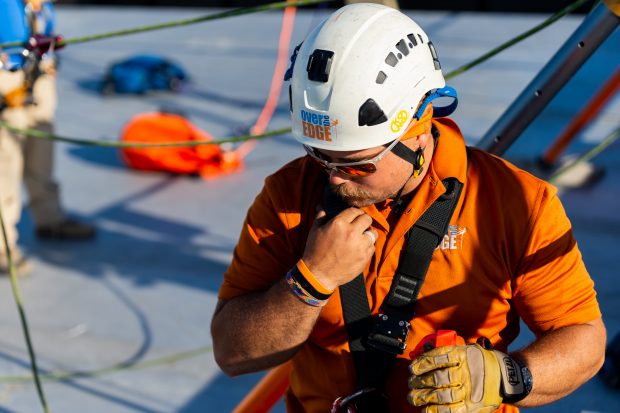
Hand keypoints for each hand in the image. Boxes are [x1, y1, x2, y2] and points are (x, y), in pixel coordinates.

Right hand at [302, 206, 375, 290]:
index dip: (354, 213)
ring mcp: (360, 245)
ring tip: (360, 238)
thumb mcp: (315, 230)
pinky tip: (358, 249)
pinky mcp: (365, 257)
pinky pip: (372, 247)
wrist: (319, 274)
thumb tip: (322, 205)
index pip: (354, 210)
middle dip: (363, 221)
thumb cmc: (315, 251)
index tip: (353, 216)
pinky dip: (367, 247)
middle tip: (358, 225)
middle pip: (367, 219)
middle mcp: (352, 232)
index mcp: (339, 224)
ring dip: (367, 234)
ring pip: (372, 233)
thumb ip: (321, 215)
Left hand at [408, 344, 530, 411]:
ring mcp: (469, 391)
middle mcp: (467, 373)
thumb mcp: (470, 351)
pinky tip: (426, 410)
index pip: (440, 357)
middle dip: (420, 382)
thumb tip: (424, 356)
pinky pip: (451, 411)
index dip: (423, 363)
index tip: (412, 367)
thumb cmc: (484, 363)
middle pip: (438, 378)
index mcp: (465, 355)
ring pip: (442, 395)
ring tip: (413, 397)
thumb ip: (450, 353)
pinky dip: (436, 411)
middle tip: (411, 383)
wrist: (509, 378)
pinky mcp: (472, 407)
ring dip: (424, 396)